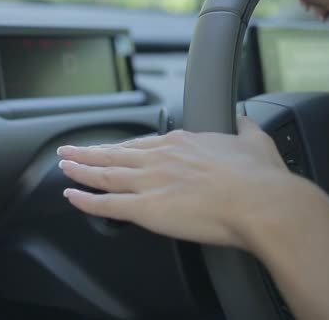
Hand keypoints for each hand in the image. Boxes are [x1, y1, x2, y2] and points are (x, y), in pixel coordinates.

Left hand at [57, 117, 295, 249]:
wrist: (263, 202)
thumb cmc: (260, 178)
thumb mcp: (254, 141)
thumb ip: (244, 128)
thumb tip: (244, 119)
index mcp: (181, 144)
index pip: (140, 144)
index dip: (120, 147)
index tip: (109, 147)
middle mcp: (159, 158)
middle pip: (113, 154)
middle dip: (88, 152)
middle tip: (69, 150)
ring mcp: (149, 181)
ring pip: (103, 173)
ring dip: (80, 169)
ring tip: (64, 166)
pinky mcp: (145, 208)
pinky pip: (106, 204)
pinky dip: (85, 200)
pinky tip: (71, 195)